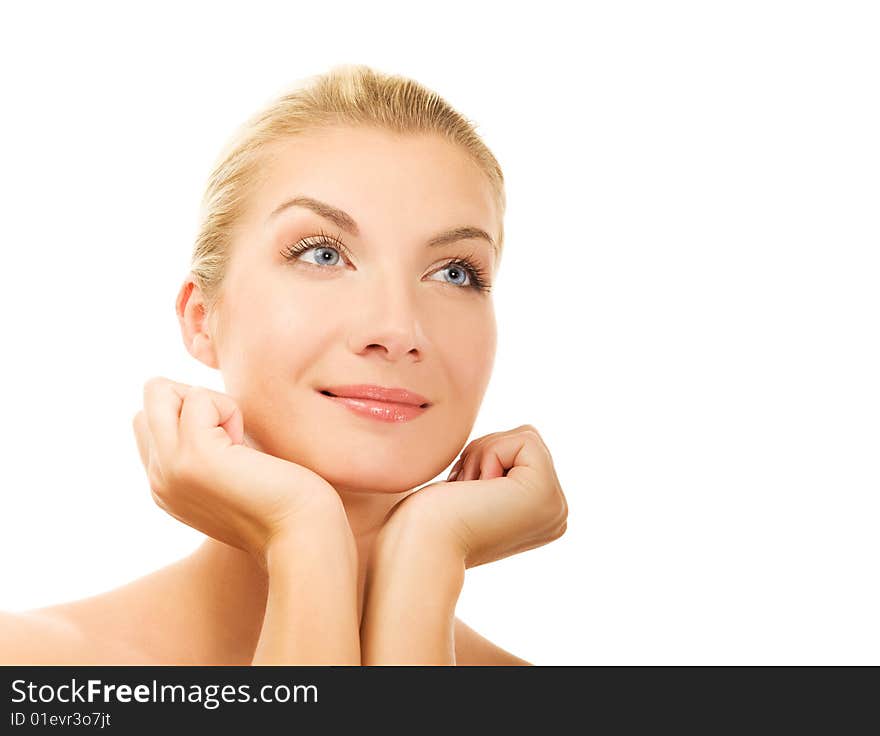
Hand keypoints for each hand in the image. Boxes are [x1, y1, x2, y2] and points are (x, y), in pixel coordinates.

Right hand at [132, 377, 347, 567]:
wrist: (301, 535)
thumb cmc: (285, 499)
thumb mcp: (234, 473)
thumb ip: (208, 449)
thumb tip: (201, 402)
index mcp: (165, 486)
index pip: (148, 421)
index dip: (193, 413)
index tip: (229, 446)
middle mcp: (158, 479)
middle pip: (150, 399)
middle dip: (194, 397)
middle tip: (231, 435)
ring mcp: (170, 468)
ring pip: (160, 390)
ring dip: (209, 401)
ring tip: (237, 442)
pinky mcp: (194, 456)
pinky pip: (197, 396)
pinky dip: (229, 408)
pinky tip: (246, 448)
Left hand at [382, 424, 568, 568]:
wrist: (419, 545)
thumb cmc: (428, 519)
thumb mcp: (474, 490)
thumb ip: (500, 471)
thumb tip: (510, 442)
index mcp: (542, 515)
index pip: (523, 450)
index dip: (486, 458)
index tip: (465, 494)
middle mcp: (557, 514)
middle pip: (527, 440)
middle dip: (485, 454)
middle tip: (465, 494)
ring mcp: (556, 507)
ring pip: (526, 437)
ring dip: (484, 455)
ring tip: (469, 495)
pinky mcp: (545, 493)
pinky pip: (524, 439)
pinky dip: (489, 454)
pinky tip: (477, 490)